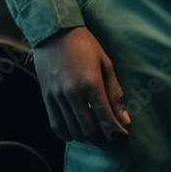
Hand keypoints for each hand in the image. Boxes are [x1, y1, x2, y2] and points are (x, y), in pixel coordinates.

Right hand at [32, 26, 130, 146]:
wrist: (54, 31)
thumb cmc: (85, 44)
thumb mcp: (106, 62)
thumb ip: (114, 92)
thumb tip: (124, 119)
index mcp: (91, 82)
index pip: (105, 118)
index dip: (116, 132)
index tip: (124, 135)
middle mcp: (73, 93)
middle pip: (89, 130)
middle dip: (104, 140)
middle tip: (112, 139)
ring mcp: (57, 97)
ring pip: (73, 130)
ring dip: (87, 139)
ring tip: (97, 136)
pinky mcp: (46, 98)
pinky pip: (56, 125)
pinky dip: (67, 135)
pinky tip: (77, 133)